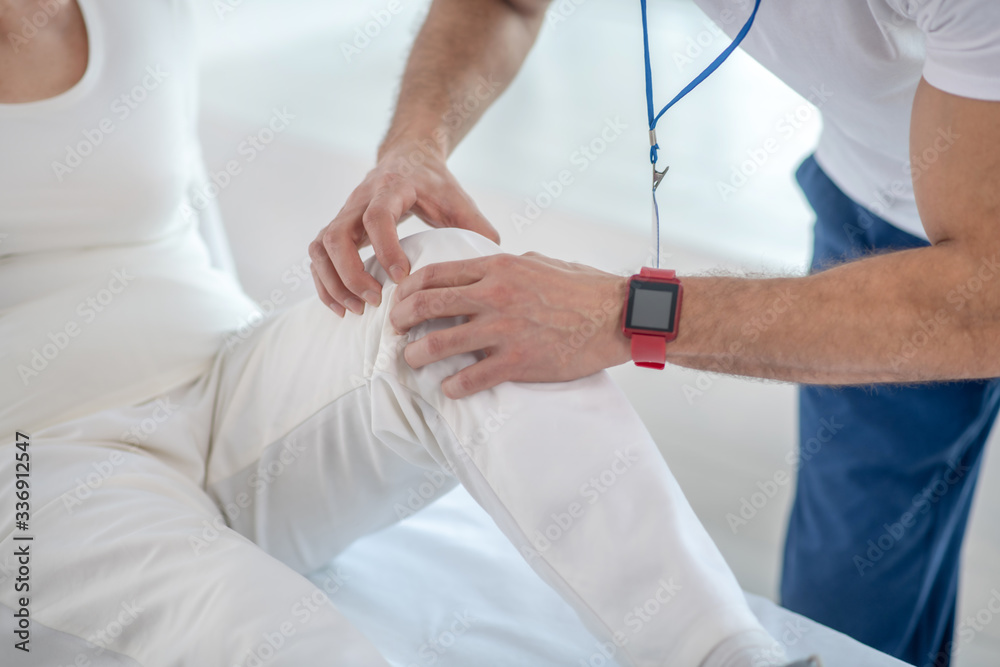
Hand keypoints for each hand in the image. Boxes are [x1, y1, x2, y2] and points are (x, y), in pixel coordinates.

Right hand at [309, 140, 499, 315]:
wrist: (407, 157)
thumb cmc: (434, 183)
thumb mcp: (459, 199)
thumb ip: (477, 227)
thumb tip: (494, 262)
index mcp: (392, 188)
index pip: (378, 216)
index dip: (386, 248)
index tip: (402, 278)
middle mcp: (360, 199)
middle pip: (336, 235)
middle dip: (351, 274)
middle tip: (375, 302)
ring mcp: (344, 213)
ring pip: (320, 247)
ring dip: (333, 283)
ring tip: (356, 310)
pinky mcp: (337, 227)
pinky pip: (317, 257)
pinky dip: (324, 284)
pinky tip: (342, 307)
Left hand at [390, 252, 632, 398]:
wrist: (617, 316)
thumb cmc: (581, 287)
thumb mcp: (537, 263)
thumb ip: (502, 267)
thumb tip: (480, 273)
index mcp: (496, 268)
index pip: (434, 274)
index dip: (408, 290)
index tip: (400, 302)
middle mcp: (493, 296)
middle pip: (426, 306)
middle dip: (401, 321)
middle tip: (395, 332)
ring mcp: (504, 331)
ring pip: (438, 344)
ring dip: (416, 355)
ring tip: (412, 361)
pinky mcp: (517, 362)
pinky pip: (470, 378)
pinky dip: (453, 386)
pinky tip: (448, 388)